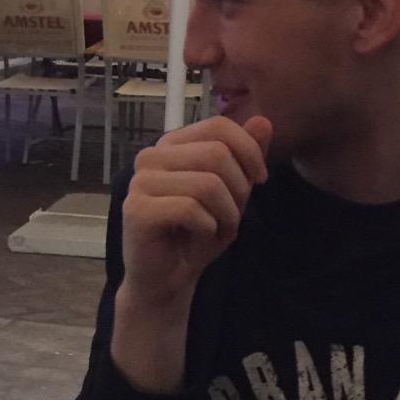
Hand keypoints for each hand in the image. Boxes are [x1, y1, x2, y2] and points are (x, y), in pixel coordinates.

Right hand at [120, 114, 271, 311]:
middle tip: (231, 217)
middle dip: (239, 191)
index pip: (219, 126)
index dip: (249, 151)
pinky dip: (208, 229)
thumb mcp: (232, 192)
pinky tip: (198, 239)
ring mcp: (140, 181)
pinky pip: (191, 209)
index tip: (260, 180)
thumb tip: (264, 121)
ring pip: (207, 183)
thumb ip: (245, 156)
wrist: (168, 279)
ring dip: (226, 215)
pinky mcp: (136, 209)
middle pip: (217, 153)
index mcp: (173, 144)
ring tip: (215, 230)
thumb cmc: (197, 233)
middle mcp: (152, 155)